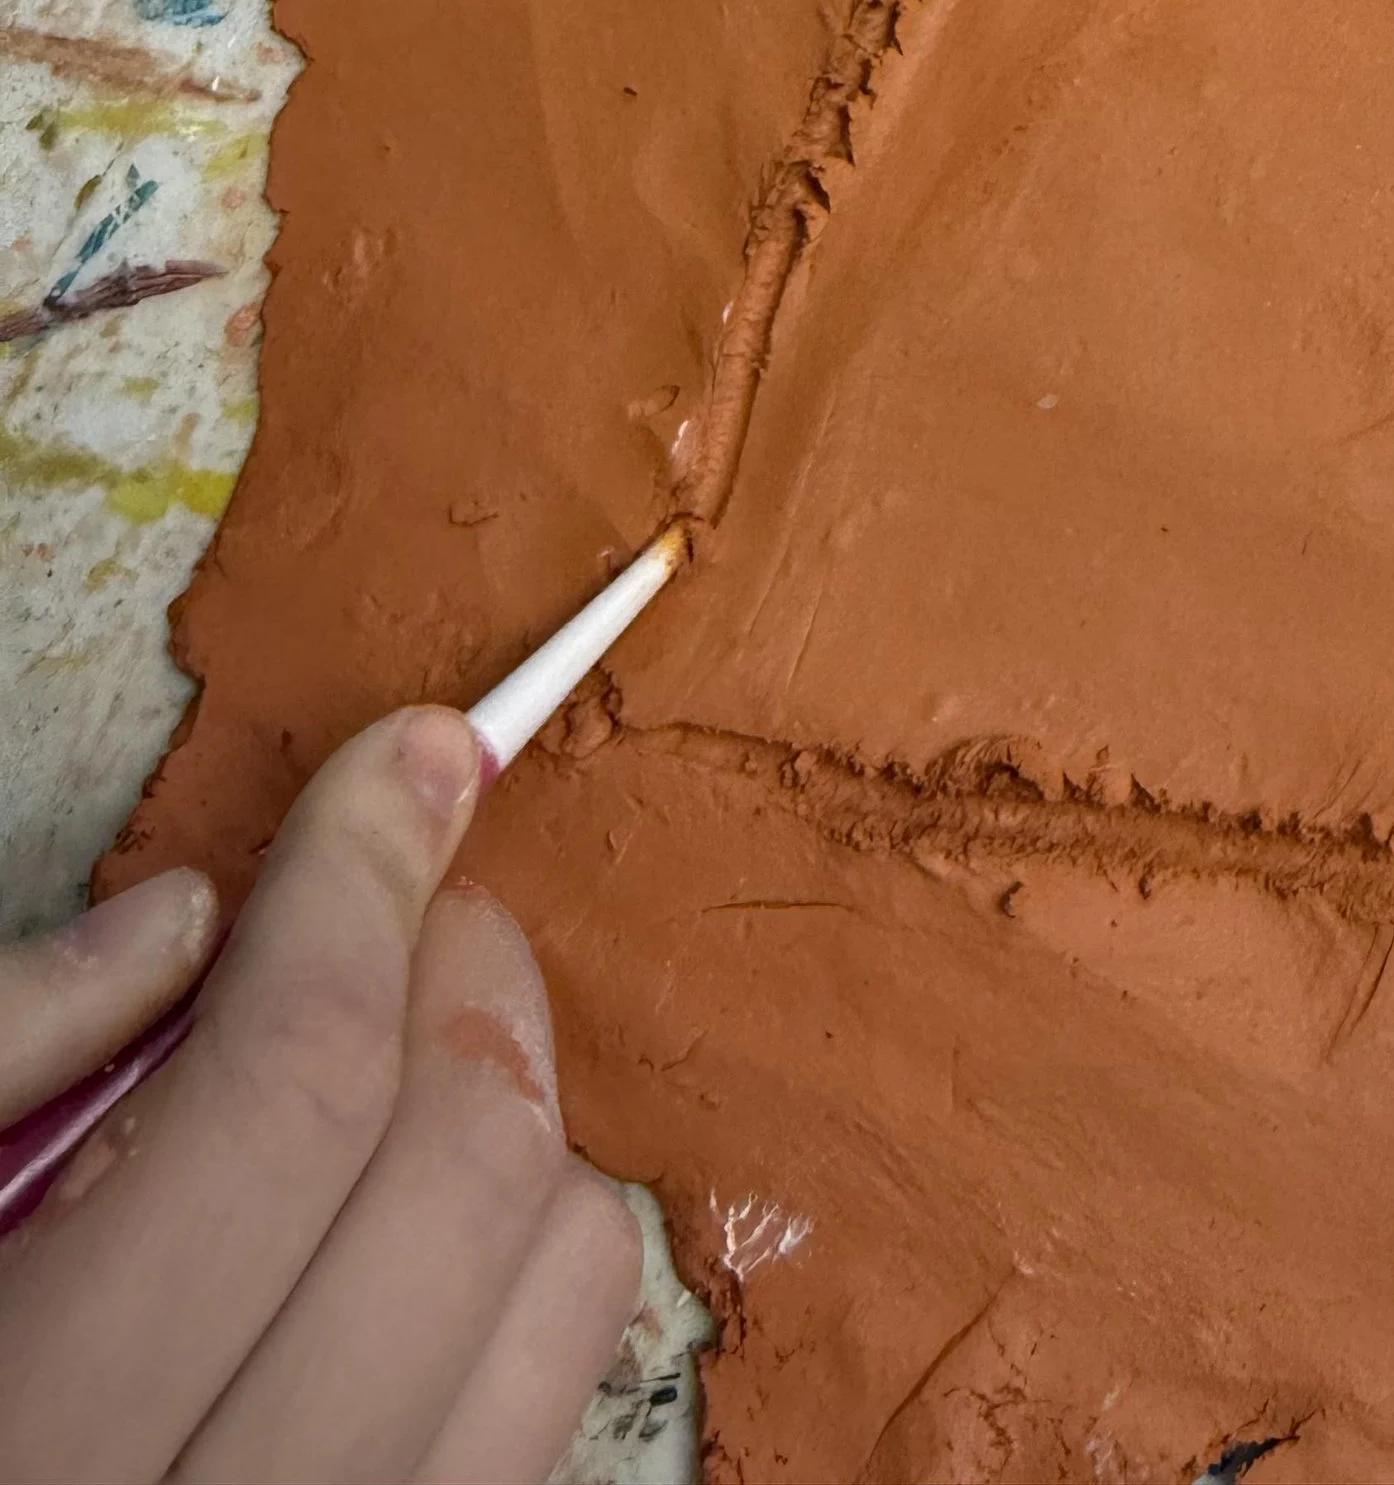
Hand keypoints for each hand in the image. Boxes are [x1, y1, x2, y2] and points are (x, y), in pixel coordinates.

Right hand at [0, 709, 640, 1484]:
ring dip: (511, 1112)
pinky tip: (404, 1214)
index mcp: (38, 1435)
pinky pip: (554, 1389)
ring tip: (408, 1048)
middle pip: (458, 1177)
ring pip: (560, 1283)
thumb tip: (182, 922)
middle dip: (458, 974)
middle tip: (410, 893)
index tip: (410, 758)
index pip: (286, 1094)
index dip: (359, 886)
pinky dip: (525, 1258)